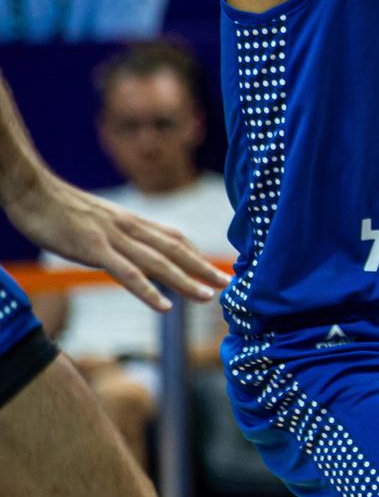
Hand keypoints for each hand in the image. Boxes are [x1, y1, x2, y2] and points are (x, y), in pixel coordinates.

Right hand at [8, 173, 225, 312]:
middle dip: (203, 268)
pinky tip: (165, 307)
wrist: (32, 189)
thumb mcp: (99, 220)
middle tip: (227, 285)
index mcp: (132, 221)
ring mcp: (113, 238)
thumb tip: (135, 249)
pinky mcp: (93, 248)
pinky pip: (126, 273)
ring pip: (157, 262)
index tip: (218, 269)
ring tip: (207, 297)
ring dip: (185, 280)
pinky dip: (148, 291)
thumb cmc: (60, 208)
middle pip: (175, 250)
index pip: (175, 239)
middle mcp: (130, 228)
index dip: (198, 255)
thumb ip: (119, 234)